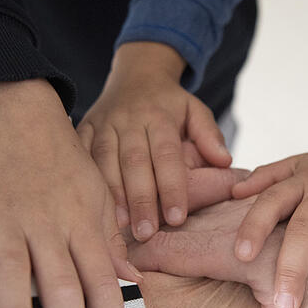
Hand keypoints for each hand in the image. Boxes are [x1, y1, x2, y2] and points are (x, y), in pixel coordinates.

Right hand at [0, 79, 138, 307]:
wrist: (23, 114)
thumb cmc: (65, 164)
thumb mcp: (98, 199)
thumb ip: (109, 244)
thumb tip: (129, 284)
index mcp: (83, 226)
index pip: (103, 284)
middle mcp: (49, 225)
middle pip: (63, 286)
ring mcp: (9, 215)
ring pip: (13, 270)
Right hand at [78, 42, 231, 240]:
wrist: (136, 74)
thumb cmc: (170, 102)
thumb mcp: (195, 109)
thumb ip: (210, 134)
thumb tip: (225, 162)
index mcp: (159, 116)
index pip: (167, 154)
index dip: (172, 187)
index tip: (177, 218)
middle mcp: (129, 119)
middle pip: (134, 162)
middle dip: (141, 199)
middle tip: (146, 233)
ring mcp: (103, 124)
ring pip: (105, 162)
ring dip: (113, 196)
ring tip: (121, 227)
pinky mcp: (84, 129)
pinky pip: (82, 156)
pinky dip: (88, 182)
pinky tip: (94, 208)